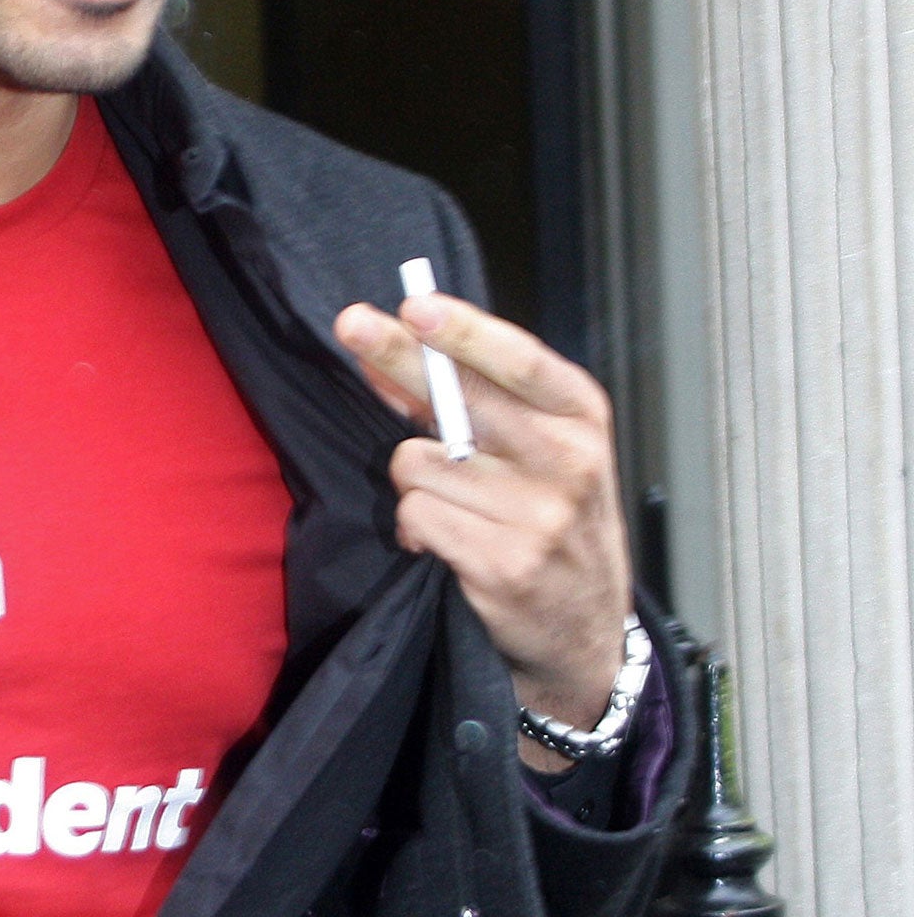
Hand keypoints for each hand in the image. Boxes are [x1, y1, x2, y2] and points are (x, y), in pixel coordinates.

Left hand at [334, 294, 632, 770]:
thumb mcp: (534, 451)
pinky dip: (414, 528)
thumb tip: (383, 355)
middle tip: (350, 323)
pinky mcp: (503, 565)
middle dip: (397, 359)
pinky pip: (415, 514)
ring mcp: (538, 517)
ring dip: (416, 483)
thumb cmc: (549, 518)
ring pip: (417, 463)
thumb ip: (463, 400)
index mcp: (581, 418)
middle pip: (459, 398)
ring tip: (458, 511)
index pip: (519, 361)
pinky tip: (450, 546)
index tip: (415, 304)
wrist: (586, 631)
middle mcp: (568, 461)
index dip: (464, 330)